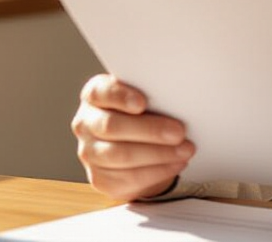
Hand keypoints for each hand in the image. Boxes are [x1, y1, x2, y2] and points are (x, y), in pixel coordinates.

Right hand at [71, 74, 194, 200]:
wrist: (138, 147)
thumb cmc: (144, 114)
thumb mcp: (146, 97)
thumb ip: (152, 93)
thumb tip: (176, 95)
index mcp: (94, 96)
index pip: (100, 92)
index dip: (120, 97)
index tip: (142, 103)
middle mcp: (86, 124)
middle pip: (111, 126)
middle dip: (149, 130)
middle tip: (179, 132)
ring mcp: (89, 153)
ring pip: (121, 155)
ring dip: (158, 154)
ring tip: (185, 149)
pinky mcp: (100, 179)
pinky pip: (129, 178)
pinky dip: (158, 171)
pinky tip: (176, 163)